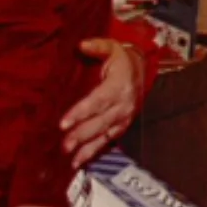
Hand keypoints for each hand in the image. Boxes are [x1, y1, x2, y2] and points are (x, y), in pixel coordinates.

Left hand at [59, 38, 138, 167]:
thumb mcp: (112, 46)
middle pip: (101, 122)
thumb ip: (97, 46)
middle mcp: (124, 104)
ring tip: (71, 159)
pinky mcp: (121, 125)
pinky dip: (94, 152)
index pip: (98, 101)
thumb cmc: (122, 59)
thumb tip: (82, 45)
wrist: (142, 69)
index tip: (64, 122)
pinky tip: (79, 161)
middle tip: (65, 144)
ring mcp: (124, 117)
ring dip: (88, 148)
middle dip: (82, 134)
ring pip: (105, 134)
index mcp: (119, 85)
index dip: (81, 112)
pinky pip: (108, 140)